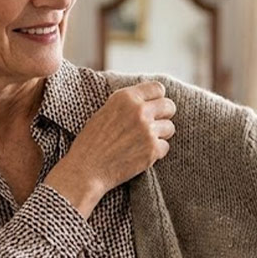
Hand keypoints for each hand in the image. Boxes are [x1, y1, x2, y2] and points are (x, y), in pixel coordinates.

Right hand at [45, 81, 175, 217]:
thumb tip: (149, 101)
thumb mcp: (105, 111)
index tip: (154, 106)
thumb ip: (128, 104)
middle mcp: (139, 110)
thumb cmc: (92, 141)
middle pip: (169, 106)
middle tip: (154, 124)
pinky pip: (165, 147)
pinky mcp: (152, 149)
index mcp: (126, 97)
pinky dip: (156, 152)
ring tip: (142, 142)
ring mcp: (148, 130)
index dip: (157, 98)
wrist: (86, 169)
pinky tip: (140, 154)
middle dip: (164, 115)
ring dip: (160, 135)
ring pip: (170, 128)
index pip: (158, 88)